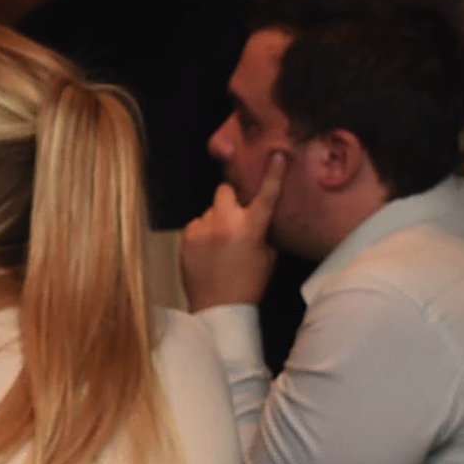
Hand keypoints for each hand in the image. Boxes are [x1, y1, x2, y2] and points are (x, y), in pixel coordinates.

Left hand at [177, 147, 284, 311]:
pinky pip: (196, 224)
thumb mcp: (267, 256)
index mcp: (252, 229)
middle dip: (230, 199)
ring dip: (215, 219)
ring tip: (219, 244)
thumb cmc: (248, 284)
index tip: (277, 155)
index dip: (273, 174)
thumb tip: (258, 212)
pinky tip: (207, 251)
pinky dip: (202, 233)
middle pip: (224, 190)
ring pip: (210, 210)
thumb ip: (263, 229)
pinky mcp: (186, 237)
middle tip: (234, 216)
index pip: (266, 195)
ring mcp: (203, 229)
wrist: (217, 309)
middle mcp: (226, 224)